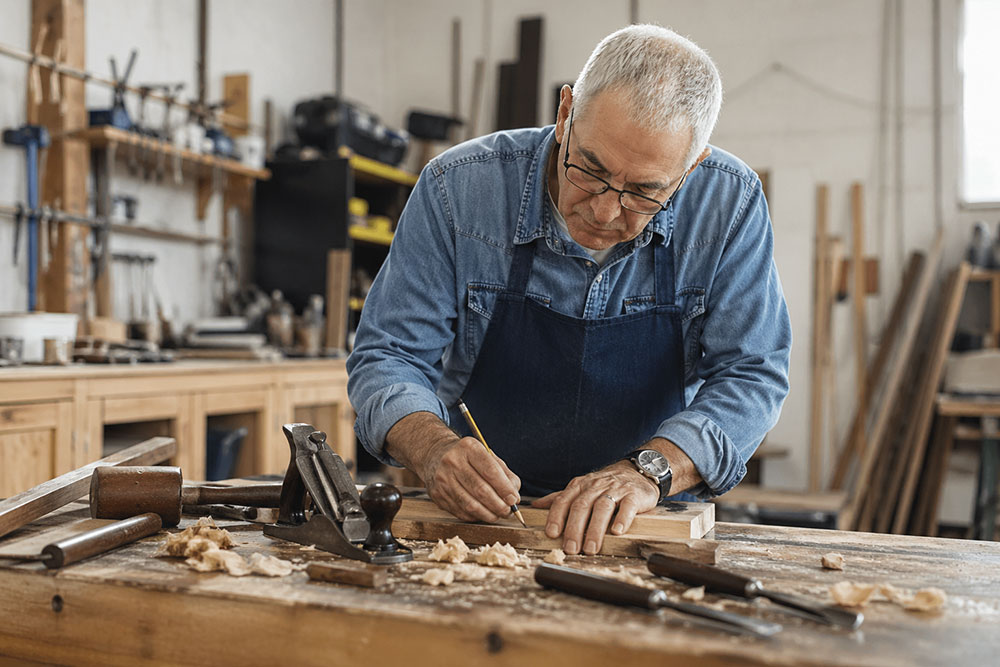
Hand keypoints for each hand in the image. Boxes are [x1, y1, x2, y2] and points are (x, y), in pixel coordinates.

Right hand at [419, 436, 521, 522]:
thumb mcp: (488, 456)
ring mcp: (443, 479)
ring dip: (488, 514)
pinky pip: (460, 511)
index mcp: (468, 447)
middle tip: (509, 511)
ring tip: (498, 515)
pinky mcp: (437, 495)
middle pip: (480, 490)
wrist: (435, 455)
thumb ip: (505, 474)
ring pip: (470, 504)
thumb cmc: (468, 457)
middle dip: (499, 505)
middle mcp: (453, 462)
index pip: (490, 471)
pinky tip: (483, 513)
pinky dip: (475, 516)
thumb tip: (514, 496)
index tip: (514, 499)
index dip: (504, 488)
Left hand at [532, 461, 658, 554]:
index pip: (564, 500)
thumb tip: (536, 506)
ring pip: (602, 507)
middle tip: (571, 548)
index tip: (552, 534)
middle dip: (574, 529)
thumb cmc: (605, 485)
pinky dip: (622, 518)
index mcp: (580, 486)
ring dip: (595, 529)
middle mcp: (595, 486)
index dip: (556, 517)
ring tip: (591, 548)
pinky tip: (617, 531)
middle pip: (581, 506)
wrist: (636, 472)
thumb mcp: (581, 488)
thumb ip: (560, 498)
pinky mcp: (634, 495)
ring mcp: (615, 490)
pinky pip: (627, 506)